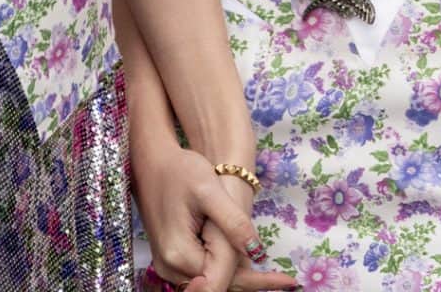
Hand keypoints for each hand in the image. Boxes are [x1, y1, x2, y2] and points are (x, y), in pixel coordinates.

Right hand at [130, 144, 296, 291]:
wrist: (152, 161)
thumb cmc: (181, 170)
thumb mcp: (209, 190)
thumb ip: (232, 223)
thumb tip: (257, 253)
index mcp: (179, 253)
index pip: (220, 281)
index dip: (255, 283)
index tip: (288, 281)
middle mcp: (170, 266)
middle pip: (216, 286)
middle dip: (252, 283)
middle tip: (288, 281)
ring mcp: (169, 265)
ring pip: (210, 282)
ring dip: (240, 279)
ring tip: (277, 277)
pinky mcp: (172, 258)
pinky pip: (202, 272)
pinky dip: (225, 271)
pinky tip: (249, 266)